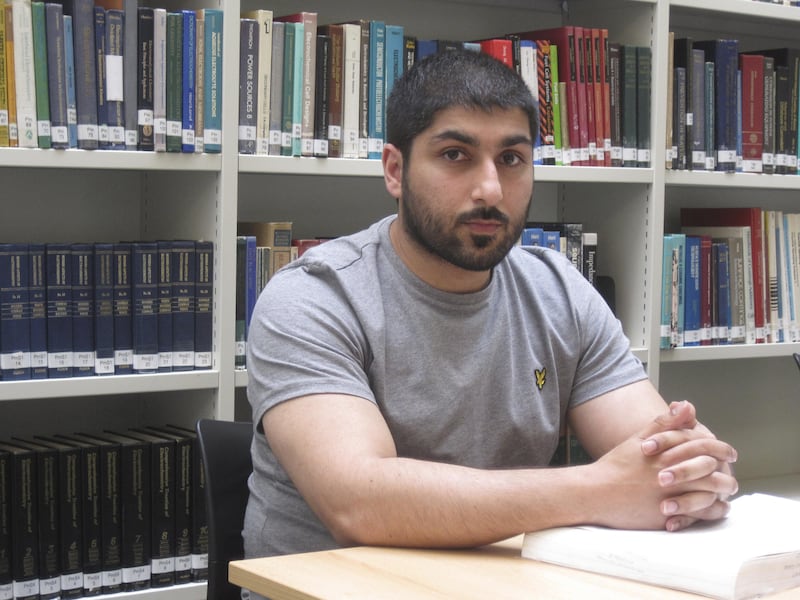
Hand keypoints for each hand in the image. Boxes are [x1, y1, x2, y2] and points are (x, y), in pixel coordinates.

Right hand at [589, 401, 736, 530]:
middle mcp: (671, 473)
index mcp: (667, 453)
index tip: (730, 452)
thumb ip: (665, 423)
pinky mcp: (666, 515)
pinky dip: (712, 512)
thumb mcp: (639, 439)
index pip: (704, 446)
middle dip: (727, 472)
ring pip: (709, 494)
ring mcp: (670, 495)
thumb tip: (687, 404)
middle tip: (732, 474)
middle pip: (712, 471)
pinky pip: (698, 516)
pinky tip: (717, 509)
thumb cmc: (616, 465)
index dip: (720, 448)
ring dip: (722, 493)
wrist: (596, 492)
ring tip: (727, 492)